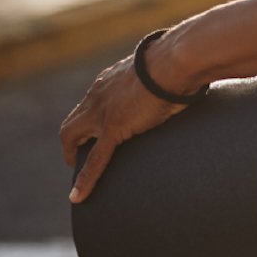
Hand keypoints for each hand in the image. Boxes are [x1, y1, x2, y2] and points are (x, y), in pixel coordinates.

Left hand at [58, 50, 189, 203]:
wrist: (178, 59)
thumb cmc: (181, 62)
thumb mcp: (164, 73)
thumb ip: (163, 82)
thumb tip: (184, 87)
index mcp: (110, 81)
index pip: (90, 104)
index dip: (89, 122)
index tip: (95, 135)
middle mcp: (99, 94)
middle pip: (73, 122)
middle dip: (72, 142)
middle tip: (78, 158)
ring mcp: (104, 111)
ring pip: (73, 137)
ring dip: (72, 156)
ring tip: (78, 178)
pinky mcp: (114, 126)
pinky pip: (95, 159)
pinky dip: (85, 179)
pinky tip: (78, 196)